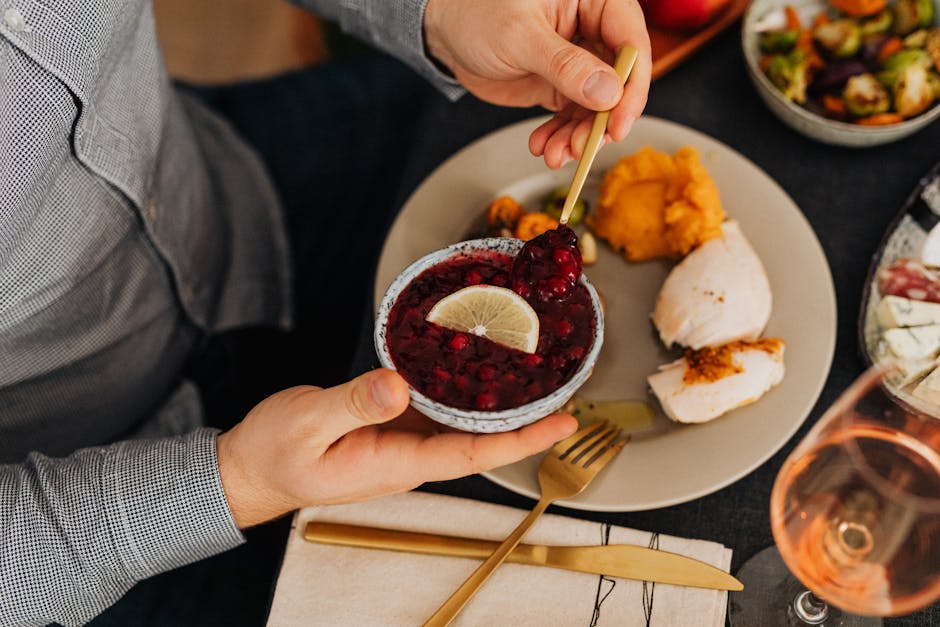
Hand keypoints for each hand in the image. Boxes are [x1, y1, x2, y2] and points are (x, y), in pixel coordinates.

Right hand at [216, 368, 576, 527]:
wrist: (251, 468)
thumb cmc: (274, 453)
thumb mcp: (308, 423)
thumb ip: (353, 403)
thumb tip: (398, 383)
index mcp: (395, 463)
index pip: (473, 453)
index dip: (521, 439)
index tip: (563, 422)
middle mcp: (408, 456)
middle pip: (481, 440)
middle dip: (526, 420)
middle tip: (568, 388)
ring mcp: (401, 442)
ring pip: (462, 423)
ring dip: (500, 404)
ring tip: (538, 373)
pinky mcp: (390, 425)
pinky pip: (436, 409)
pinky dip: (462, 389)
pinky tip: (475, 364)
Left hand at [424, 0, 651, 168]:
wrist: (445, 34)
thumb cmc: (477, 14)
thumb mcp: (521, 37)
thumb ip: (565, 65)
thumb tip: (608, 92)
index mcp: (594, 1)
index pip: (631, 43)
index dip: (632, 87)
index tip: (619, 122)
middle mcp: (593, 30)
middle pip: (619, 82)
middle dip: (601, 121)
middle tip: (583, 146)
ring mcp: (579, 62)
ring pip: (596, 107)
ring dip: (579, 136)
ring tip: (556, 153)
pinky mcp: (561, 86)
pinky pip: (572, 117)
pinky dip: (560, 137)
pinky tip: (544, 146)